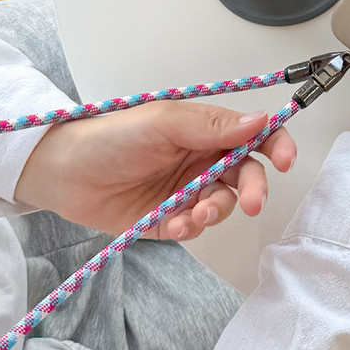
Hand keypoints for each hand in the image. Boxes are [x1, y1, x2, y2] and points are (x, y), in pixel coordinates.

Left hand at [15, 102, 296, 238]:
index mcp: (206, 130)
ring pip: (224, 204)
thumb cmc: (111, 137)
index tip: (285, 160)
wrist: (65, 174)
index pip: (254, 135)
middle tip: (248, 204)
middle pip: (248, 175)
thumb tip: (261, 121)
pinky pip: (196, 227)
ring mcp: (189, 190)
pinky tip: (171, 225)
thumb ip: (212, 125)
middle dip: (252, 190)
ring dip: (215, 212)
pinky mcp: (173, 218)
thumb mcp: (163, 123)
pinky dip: (190, 228)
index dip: (276, 145)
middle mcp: (204, 159)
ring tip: (191, 215)